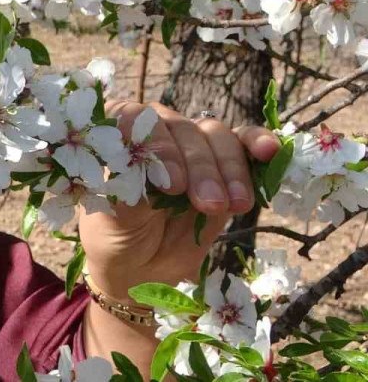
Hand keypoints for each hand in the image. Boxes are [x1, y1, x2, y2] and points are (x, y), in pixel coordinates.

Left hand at [78, 101, 279, 307]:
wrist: (141, 265)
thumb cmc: (117, 234)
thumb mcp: (115, 218)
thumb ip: (129, 190)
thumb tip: (146, 169)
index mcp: (117, 134)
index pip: (134, 118)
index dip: (157, 146)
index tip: (172, 184)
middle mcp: (155, 130)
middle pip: (182, 130)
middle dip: (199, 167)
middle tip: (209, 204)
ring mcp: (191, 145)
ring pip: (215, 137)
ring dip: (229, 169)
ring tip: (235, 206)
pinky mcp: (223, 163)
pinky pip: (243, 141)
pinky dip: (257, 143)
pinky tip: (269, 152)